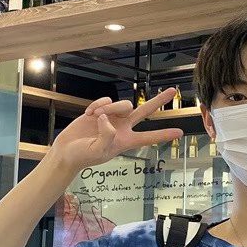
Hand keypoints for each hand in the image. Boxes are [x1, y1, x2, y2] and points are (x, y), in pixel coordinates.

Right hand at [49, 86, 182, 173]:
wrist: (67, 150)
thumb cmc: (83, 156)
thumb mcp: (98, 151)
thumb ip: (107, 136)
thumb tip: (108, 119)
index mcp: (126, 141)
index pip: (149, 137)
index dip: (164, 134)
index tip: (179, 132)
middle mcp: (123, 128)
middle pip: (145, 111)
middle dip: (159, 101)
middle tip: (173, 91)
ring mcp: (113, 117)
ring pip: (122, 104)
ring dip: (109, 108)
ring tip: (95, 117)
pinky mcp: (101, 109)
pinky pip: (106, 100)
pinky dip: (97, 105)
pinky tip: (89, 115)